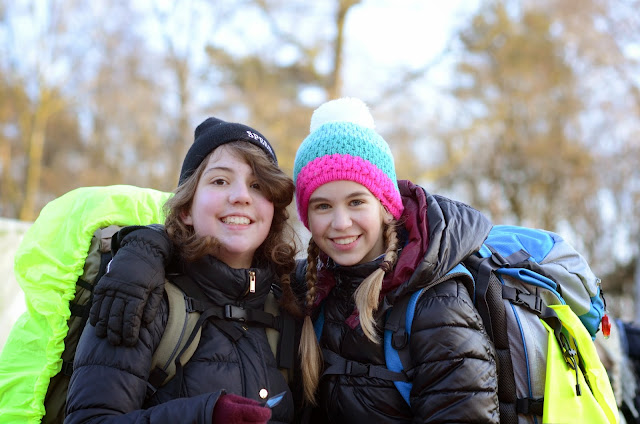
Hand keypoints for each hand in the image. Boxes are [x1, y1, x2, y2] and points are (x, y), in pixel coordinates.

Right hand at [89, 224, 171, 345]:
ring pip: (104, 311)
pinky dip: (95, 313)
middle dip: (115, 332)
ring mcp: (111, 287)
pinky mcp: (104, 283)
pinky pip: (97, 301)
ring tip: (104, 337)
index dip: (130, 332)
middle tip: (116, 343)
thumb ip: (152, 305)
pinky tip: (95, 323)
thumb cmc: (152, 270)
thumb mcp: (158, 287)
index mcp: (138, 293)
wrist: (141, 249)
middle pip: (116, 317)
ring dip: (103, 326)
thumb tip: (146, 323)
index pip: (132, 318)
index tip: (130, 343)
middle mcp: (122, 291)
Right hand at [212, 393, 271, 423]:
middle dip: (262, 419)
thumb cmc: (222, 406)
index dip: (266, 411)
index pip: (258, 413)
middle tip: (261, 416)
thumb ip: (248, 402)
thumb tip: (263, 406)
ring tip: (253, 420)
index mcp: (235, 412)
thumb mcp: (233, 399)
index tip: (267, 410)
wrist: (206, 416)